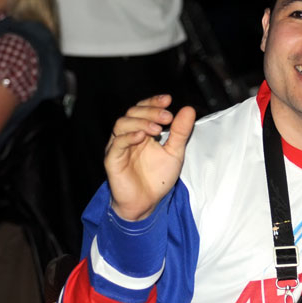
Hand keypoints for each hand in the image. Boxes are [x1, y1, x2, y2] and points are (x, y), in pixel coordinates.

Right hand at [105, 94, 195, 220]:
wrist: (147, 202)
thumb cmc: (157, 178)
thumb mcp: (175, 152)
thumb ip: (180, 132)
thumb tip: (188, 110)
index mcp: (142, 131)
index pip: (144, 109)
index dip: (153, 102)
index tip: (168, 100)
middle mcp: (129, 136)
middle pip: (132, 113)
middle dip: (150, 111)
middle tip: (167, 116)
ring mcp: (119, 147)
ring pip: (122, 124)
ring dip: (140, 123)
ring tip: (157, 129)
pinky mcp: (112, 160)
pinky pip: (117, 144)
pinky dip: (129, 137)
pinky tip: (142, 137)